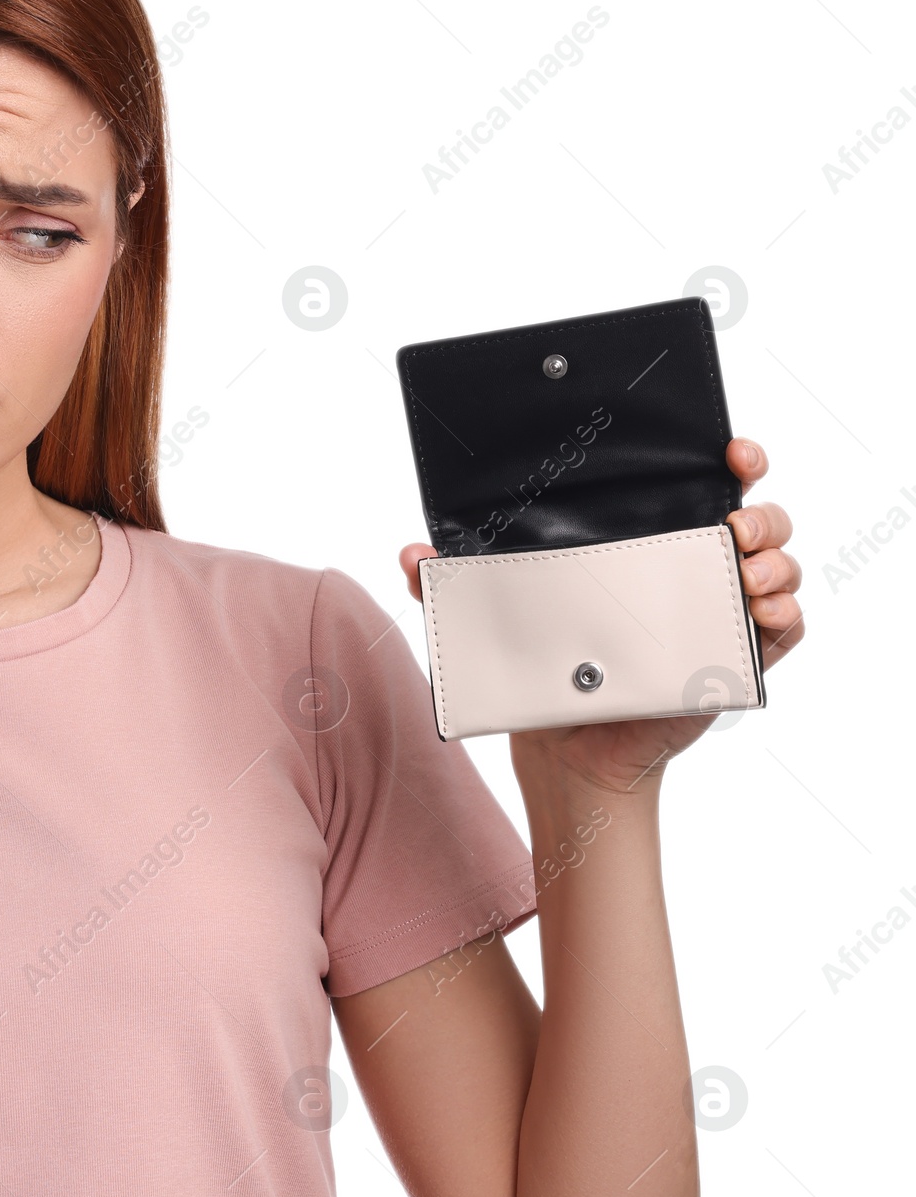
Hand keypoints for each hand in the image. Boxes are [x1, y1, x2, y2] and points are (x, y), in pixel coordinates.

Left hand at [397, 437, 804, 793]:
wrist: (563, 748)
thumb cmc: (541, 671)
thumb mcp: (494, 618)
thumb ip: (450, 585)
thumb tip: (410, 553)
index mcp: (644, 544)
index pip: (701, 485)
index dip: (730, 458)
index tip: (728, 448)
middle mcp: (689, 571)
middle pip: (758, 519)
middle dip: (762, 508)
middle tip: (734, 519)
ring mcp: (717, 615)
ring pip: (778, 566)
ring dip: (776, 560)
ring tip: (742, 572)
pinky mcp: (732, 661)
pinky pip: (784, 631)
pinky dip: (786, 616)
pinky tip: (762, 613)